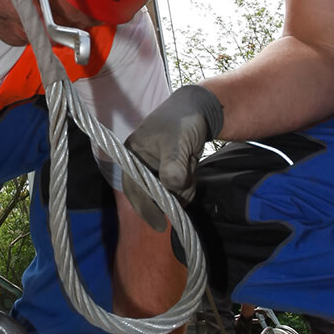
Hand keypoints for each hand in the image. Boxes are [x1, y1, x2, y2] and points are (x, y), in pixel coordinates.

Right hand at [122, 84, 223, 229]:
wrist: (200, 109)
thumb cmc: (182, 122)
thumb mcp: (177, 143)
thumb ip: (173, 167)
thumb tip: (172, 188)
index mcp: (133, 156)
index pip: (135, 188)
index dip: (146, 208)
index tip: (160, 224)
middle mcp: (140, 165)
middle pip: (151, 194)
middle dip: (171, 195)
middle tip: (187, 183)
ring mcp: (155, 169)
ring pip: (167, 194)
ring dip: (182, 190)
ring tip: (191, 170)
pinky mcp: (168, 171)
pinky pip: (176, 189)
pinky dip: (187, 186)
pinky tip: (192, 171)